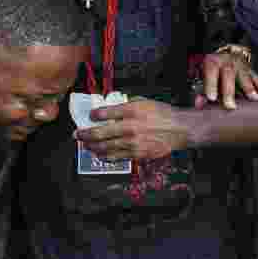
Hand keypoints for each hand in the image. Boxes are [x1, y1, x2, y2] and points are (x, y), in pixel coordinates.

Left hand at [75, 98, 196, 160]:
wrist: (179, 129)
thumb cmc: (162, 114)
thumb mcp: (143, 102)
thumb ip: (125, 105)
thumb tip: (109, 108)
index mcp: (131, 110)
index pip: (104, 113)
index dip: (92, 115)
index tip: (89, 116)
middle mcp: (130, 127)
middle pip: (100, 133)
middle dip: (84, 134)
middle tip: (77, 134)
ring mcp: (132, 142)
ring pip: (105, 147)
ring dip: (91, 147)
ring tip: (84, 145)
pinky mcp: (137, 154)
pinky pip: (116, 156)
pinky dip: (104, 156)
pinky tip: (98, 154)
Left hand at [195, 51, 257, 110]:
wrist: (227, 52)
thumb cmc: (215, 68)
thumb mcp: (205, 74)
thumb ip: (202, 90)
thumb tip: (199, 104)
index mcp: (213, 62)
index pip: (211, 73)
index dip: (210, 86)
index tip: (211, 98)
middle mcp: (226, 61)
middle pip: (228, 75)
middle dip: (229, 92)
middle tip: (230, 107)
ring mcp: (239, 63)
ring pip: (244, 75)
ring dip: (249, 88)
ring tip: (254, 99)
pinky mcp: (249, 67)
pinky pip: (255, 76)